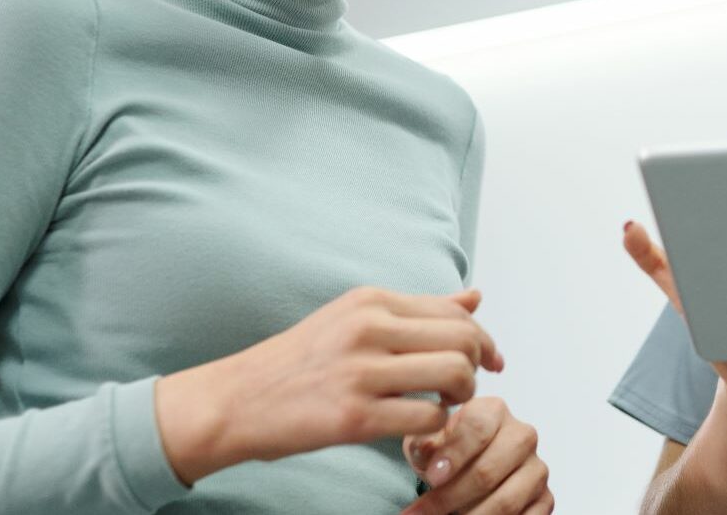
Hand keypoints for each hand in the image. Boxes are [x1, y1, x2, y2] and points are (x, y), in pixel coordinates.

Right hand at [154, 286, 504, 485]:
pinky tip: (419, 428)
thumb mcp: (354, 319)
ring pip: (454, 374)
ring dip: (462, 396)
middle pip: (463, 339)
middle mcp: (369, 328)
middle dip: (478, 366)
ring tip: (444, 406)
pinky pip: (427, 417)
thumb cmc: (298, 363)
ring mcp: (361, 372)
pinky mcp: (354, 417)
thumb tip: (475, 298)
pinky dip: (436, 427)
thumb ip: (417, 311)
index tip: (493, 360)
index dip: (484, 338)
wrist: (234, 400)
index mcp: (371, 301)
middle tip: (465, 387)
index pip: (455, 310)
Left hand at [400, 397, 552, 514]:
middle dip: (451, 496)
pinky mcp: (545, 499)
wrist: (469, 469)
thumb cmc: (449, 453)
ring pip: (505, 501)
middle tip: (424, 511)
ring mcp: (536, 469)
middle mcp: (522, 437)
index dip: (453, 455)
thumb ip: (426, 444)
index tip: (433, 477)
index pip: (477, 428)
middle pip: (488, 470)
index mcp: (494, 411)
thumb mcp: (430, 442)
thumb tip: (427, 452)